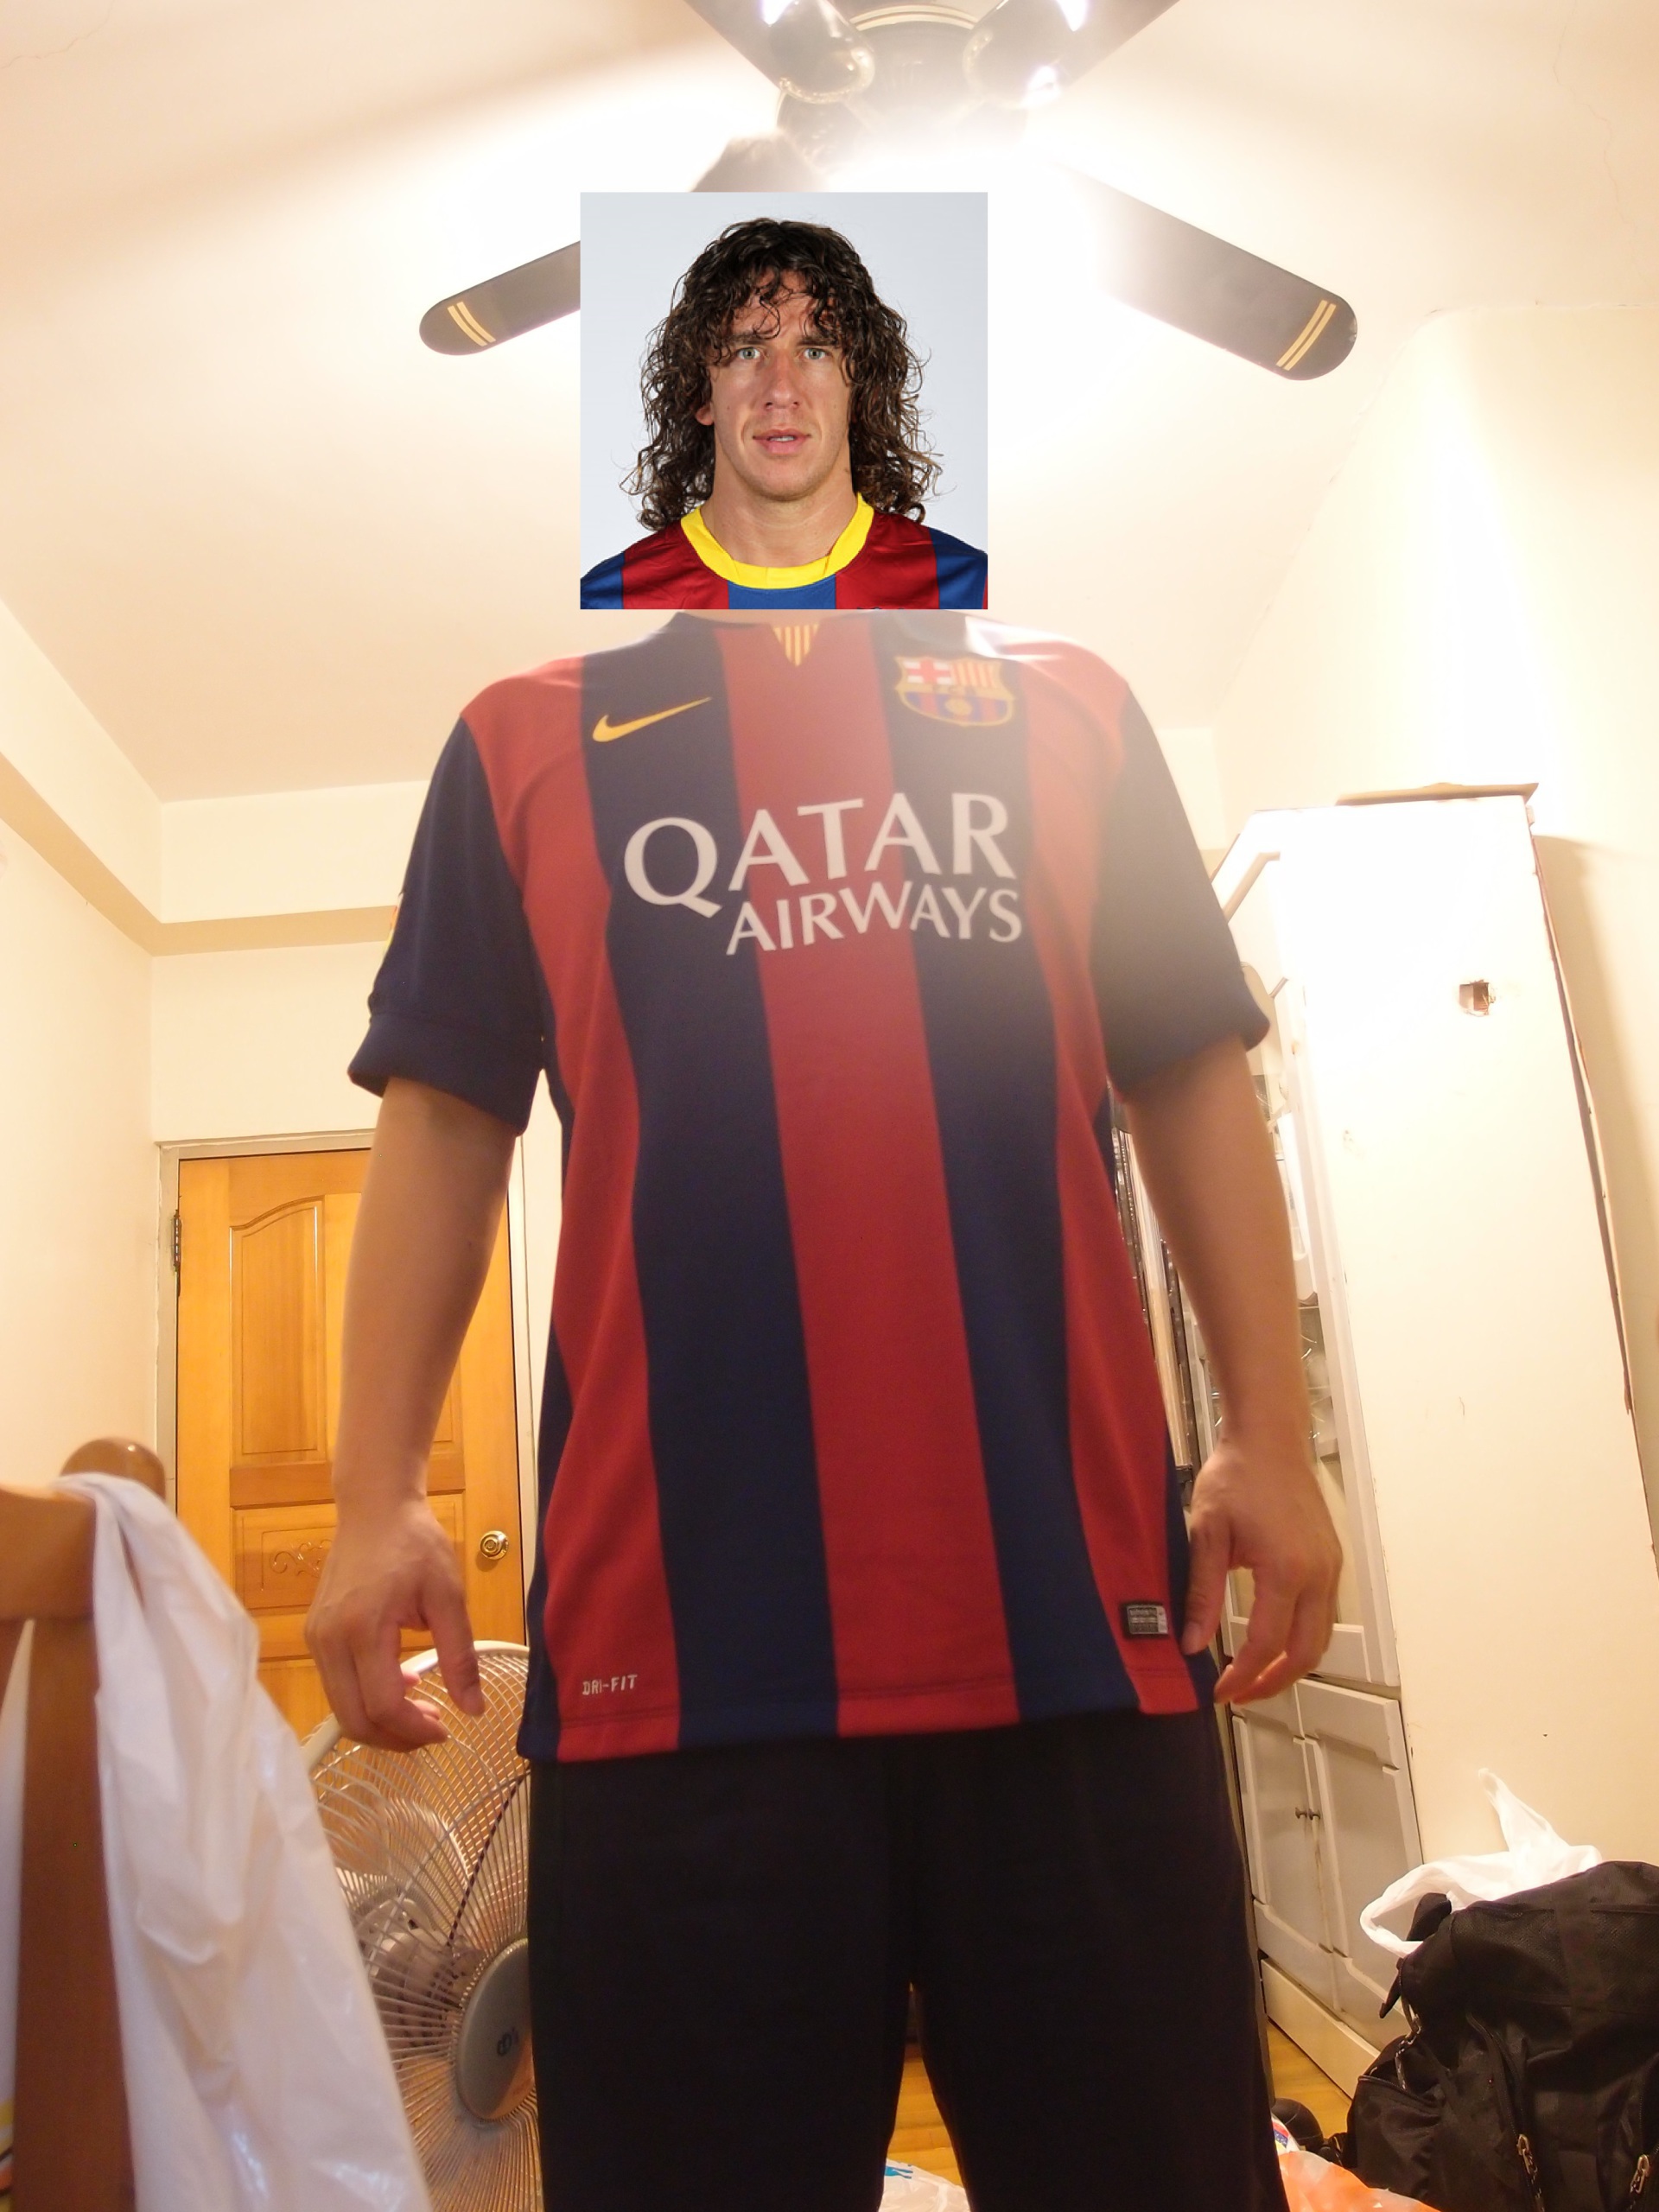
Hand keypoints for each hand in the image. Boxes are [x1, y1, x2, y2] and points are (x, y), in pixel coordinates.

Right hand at [305, 1496, 485, 1749]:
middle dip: (395, 1737)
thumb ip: (459, 1656)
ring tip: (421, 1708)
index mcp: (363, 1629)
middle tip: (434, 1729)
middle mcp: (329, 1640)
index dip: (414, 1730)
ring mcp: (316, 1639)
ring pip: (341, 1708)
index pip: (382, 1705)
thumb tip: (474, 1709)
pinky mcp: (313, 1635)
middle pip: (354, 1718)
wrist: (374, 1507)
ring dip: (380, 1721)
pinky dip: (365, 1698)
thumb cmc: (416, 1544)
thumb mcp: (449, 1596)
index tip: (446, 1730)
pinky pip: (336, 1685)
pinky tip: (399, 1682)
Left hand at [1179, 1432, 1341, 1703]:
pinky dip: (1303, 1638)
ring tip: (1255, 1675)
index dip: (1243, 1676)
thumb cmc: (1236, 1476)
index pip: (1267, 1643)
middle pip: (1305, 1653)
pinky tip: (1274, 1639)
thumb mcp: (1207, 1532)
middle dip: (1272, 1682)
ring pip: (1321, 1638)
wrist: (1270, 1439)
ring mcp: (1331, 1567)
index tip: (1220, 1692)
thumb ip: (1201, 1592)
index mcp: (1286, 1570)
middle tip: (1240, 1695)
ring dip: (1291, 1665)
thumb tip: (1192, 1643)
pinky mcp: (1332, 1559)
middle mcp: (1318, 1574)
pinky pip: (1325, 1614)